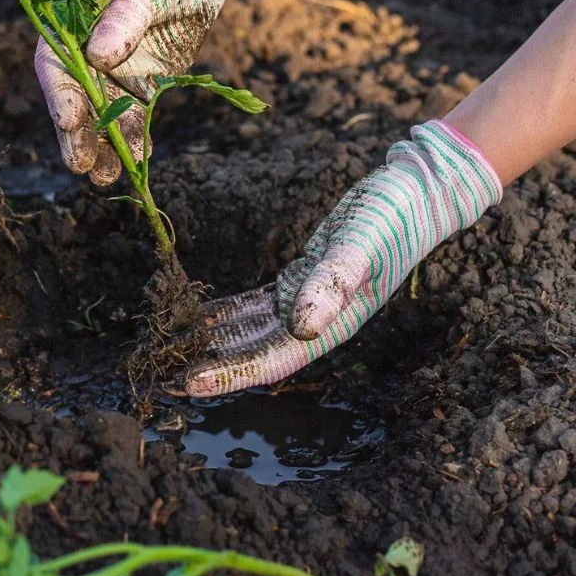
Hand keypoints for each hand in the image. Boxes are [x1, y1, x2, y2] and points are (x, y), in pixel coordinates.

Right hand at [35, 0, 244, 184]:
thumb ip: (124, 18)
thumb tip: (97, 56)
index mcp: (75, 20)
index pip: (56, 65)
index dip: (60, 96)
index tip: (70, 123)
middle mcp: (88, 49)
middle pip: (75, 99)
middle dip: (79, 135)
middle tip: (85, 168)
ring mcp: (115, 67)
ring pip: (103, 114)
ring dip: (106, 146)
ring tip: (110, 177)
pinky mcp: (142, 79)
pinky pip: (135, 114)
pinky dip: (136, 137)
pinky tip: (140, 159)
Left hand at [183, 120, 502, 396]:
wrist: (415, 192)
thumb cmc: (392, 218)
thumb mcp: (360, 244)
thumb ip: (332, 282)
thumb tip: (304, 326)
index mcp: (332, 322)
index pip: (272, 358)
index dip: (230, 374)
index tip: (188, 382)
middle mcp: (316, 320)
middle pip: (254, 351)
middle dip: (210, 365)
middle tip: (161, 374)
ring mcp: (306, 300)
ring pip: (250, 329)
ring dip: (211, 342)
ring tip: (168, 348)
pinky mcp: (299, 277)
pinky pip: (255, 304)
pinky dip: (226, 311)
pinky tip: (194, 315)